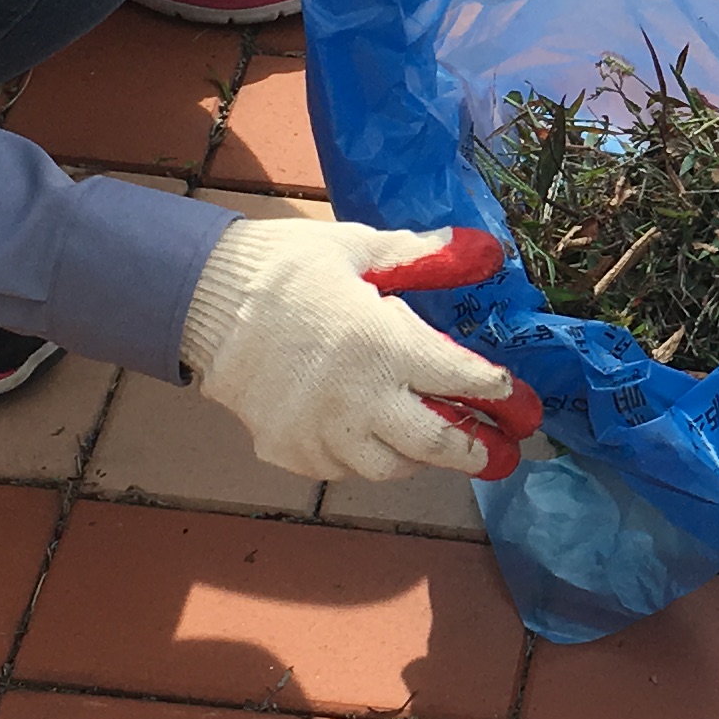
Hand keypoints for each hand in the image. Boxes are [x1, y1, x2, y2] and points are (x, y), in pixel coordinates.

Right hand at [178, 220, 544, 482]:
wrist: (201, 302)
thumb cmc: (284, 269)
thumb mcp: (358, 248)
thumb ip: (422, 257)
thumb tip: (483, 250)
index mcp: (384, 343)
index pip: (462, 380)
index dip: (497, 393)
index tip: (518, 401)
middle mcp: (360, 398)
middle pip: (437, 442)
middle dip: (478, 451)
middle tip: (502, 454)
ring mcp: (323, 432)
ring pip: (391, 467)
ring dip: (419, 457)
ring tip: (431, 441)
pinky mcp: (291, 451)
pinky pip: (343, 469)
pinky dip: (364, 457)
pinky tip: (367, 435)